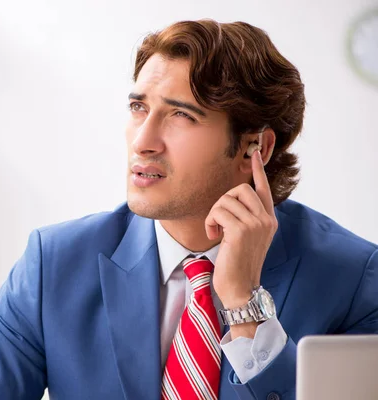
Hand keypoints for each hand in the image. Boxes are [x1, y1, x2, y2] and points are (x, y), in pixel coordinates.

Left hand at [205, 150, 277, 308]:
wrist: (240, 288)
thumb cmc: (238, 265)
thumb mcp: (246, 238)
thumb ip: (245, 219)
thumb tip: (230, 202)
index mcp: (268, 220)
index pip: (263, 189)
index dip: (258, 170)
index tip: (255, 153)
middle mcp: (266, 220)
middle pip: (240, 188)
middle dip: (222, 200)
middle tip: (218, 220)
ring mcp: (255, 224)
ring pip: (226, 200)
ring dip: (213, 214)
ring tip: (215, 231)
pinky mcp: (241, 230)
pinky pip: (218, 212)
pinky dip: (210, 222)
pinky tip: (212, 235)